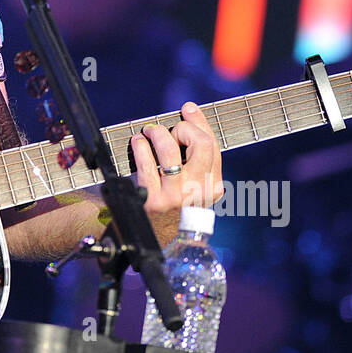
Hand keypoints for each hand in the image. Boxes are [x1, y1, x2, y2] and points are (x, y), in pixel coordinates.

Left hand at [128, 102, 222, 243]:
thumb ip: (197, 162)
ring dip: (156, 133)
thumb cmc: (172, 208)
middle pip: (200, 143)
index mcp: (213, 186)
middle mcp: (199, 192)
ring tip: (149, 132)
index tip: (188, 109)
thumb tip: (190, 118)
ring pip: (170, 149)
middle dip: (183, 128)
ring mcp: (176, 197)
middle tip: (169, 129)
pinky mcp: (153, 201)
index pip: (213, 146)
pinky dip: (140, 147)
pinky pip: (146, 163)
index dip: (200, 123)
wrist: (153, 242)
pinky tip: (137, 143)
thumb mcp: (195, 190)